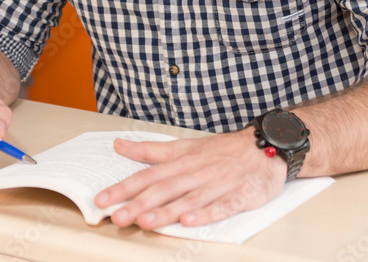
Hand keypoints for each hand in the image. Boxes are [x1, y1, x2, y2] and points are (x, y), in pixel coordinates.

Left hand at [94, 130, 286, 229]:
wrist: (266, 146)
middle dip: (139, 204)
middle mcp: (196, 173)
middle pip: (164, 190)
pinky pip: (221, 206)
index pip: (147, 175)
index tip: (102, 199)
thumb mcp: (184, 146)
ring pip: (188, 199)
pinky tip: (190, 222)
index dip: (123, 188)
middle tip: (117, 217)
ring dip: (167, 212)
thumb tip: (119, 145)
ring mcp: (218, 184)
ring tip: (146, 222)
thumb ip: (151, 150)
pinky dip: (205, 214)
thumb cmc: (222, 150)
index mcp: (181, 162)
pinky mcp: (240, 196)